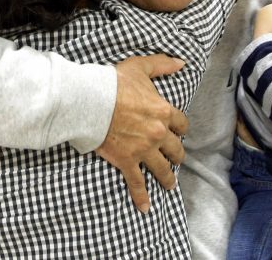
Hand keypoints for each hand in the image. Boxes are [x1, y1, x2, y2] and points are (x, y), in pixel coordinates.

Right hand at [96, 54, 187, 213]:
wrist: (90, 100)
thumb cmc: (113, 82)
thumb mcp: (140, 67)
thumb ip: (162, 64)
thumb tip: (181, 63)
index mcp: (163, 111)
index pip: (181, 124)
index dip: (179, 128)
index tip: (177, 132)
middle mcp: (158, 133)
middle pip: (175, 149)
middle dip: (176, 155)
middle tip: (175, 159)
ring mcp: (143, 150)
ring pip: (163, 169)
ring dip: (167, 177)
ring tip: (169, 184)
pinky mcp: (127, 161)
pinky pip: (137, 183)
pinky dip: (142, 196)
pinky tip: (145, 207)